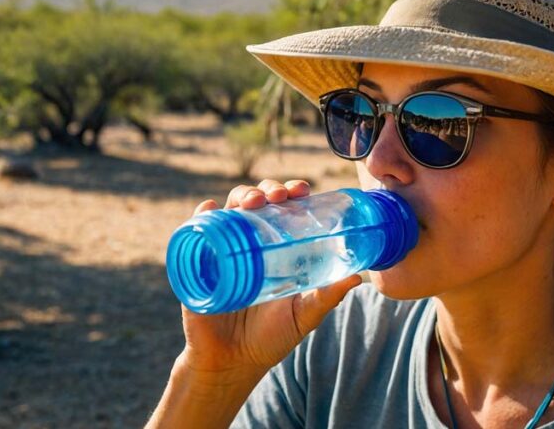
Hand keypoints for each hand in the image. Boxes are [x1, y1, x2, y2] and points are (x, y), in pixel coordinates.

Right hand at [177, 179, 362, 376]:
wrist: (232, 364)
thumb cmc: (270, 338)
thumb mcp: (303, 316)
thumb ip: (327, 297)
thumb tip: (357, 277)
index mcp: (276, 249)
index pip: (284, 210)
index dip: (292, 193)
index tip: (303, 190)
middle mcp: (250, 243)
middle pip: (257, 202)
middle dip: (268, 189)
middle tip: (279, 196)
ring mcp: (223, 251)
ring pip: (229, 210)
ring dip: (240, 196)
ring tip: (252, 202)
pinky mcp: (198, 264)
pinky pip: (196, 233)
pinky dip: (201, 216)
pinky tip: (209, 208)